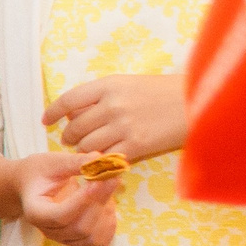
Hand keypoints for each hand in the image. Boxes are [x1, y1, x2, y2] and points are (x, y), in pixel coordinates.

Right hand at [13, 151, 119, 245]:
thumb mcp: (53, 162)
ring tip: (105, 190)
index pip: (59, 216)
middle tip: (111, 177)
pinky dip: (109, 225)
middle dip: (99, 201)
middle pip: (79, 227)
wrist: (34, 186)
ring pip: (91, 238)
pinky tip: (107, 205)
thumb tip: (99, 158)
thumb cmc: (41, 172)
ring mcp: (64, 238)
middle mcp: (49, 230)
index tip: (97, 180)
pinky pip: (99, 243)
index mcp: (36, 212)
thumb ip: (75, 162)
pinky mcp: (79, 241)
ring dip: (106, 213)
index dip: (82, 201)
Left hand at [45, 74, 189, 161]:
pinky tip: (104, 161)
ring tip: (91, 150)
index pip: (68, 100)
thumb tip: (76, 112)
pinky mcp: (135, 146)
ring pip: (86, 146)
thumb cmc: (166, 91)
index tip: (46, 121)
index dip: (53, 112)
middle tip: (73, 140)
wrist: (198, 102)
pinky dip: (101, 162)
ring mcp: (123, 127)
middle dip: (70, 137)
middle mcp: (112, 105)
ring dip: (84, 151)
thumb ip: (103, 96)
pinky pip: (106, 159)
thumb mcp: (131, 83)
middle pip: (75, 127)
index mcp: (109, 85)